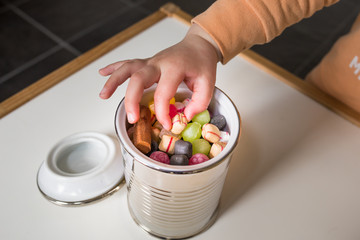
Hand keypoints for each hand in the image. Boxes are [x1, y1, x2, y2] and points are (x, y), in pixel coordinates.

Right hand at [99, 24, 220, 129]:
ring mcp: (150, 62)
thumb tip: (185, 116)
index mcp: (174, 68)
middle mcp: (158, 63)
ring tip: (103, 95)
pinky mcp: (146, 63)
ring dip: (113, 81)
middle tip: (132, 119)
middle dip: (131, 100)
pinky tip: (102, 73)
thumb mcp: (209, 82)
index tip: (167, 125)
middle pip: (138, 79)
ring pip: (128, 69)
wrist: (198, 46)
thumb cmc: (201, 63)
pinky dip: (113, 68)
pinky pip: (127, 63)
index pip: (163, 92)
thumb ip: (200, 101)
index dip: (163, 112)